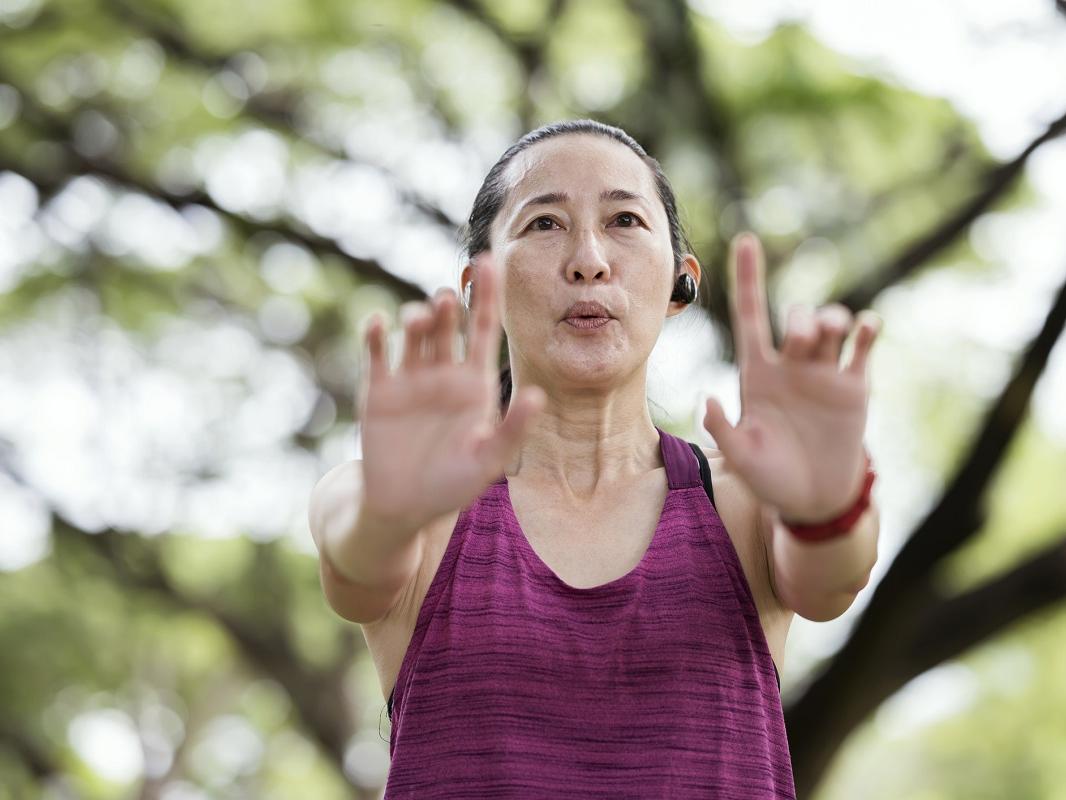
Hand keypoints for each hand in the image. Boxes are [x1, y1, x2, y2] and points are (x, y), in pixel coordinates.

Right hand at [356, 253, 545, 531]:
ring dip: (417, 320)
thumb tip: (539, 396)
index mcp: (475, 384)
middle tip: (448, 300)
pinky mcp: (377, 391)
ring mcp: (409, 379)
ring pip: (415, 335)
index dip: (488, 296)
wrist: (403, 507)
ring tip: (421, 318)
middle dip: (449, 309)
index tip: (490, 261)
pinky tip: (379, 324)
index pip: (485, 329)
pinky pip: (377, 355)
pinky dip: (375, 336)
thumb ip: (513, 429)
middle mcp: (444, 373)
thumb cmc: (452, 485)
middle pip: (449, 327)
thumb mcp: (489, 460)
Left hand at [702, 233, 881, 523]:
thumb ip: (722, 428)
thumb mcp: (741, 455)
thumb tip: (705, 398)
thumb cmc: (769, 477)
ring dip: (831, 319)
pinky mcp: (854, 387)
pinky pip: (863, 348)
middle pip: (796, 319)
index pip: (751, 315)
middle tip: (801, 338)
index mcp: (757, 373)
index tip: (746, 239)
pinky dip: (868, 330)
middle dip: (801, 318)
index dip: (748, 278)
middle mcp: (791, 365)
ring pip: (831, 326)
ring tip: (832, 329)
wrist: (812, 499)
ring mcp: (825, 373)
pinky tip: (866, 327)